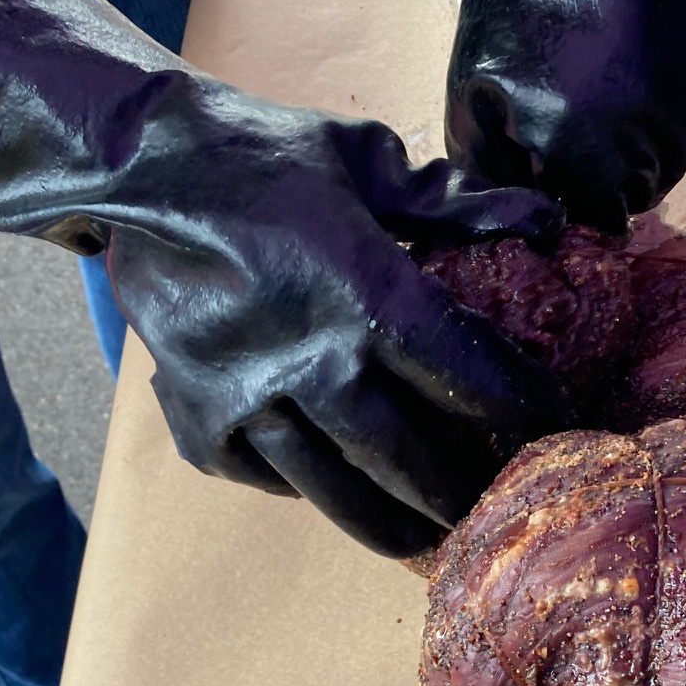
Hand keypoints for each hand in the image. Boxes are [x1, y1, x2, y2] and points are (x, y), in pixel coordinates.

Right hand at [0, 0, 565, 554]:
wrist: (135, 173)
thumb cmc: (264, 157)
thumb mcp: (368, 161)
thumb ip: (458, 206)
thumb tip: (546, 221)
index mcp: (361, 294)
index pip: (468, 380)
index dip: (519, 411)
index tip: (551, 425)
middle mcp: (305, 363)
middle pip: (413, 462)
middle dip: (467, 489)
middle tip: (501, 498)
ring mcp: (246, 406)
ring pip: (344, 496)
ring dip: (400, 520)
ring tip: (436, 529)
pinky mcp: (202, 431)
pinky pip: (277, 483)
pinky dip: (317, 488)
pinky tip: (348, 483)